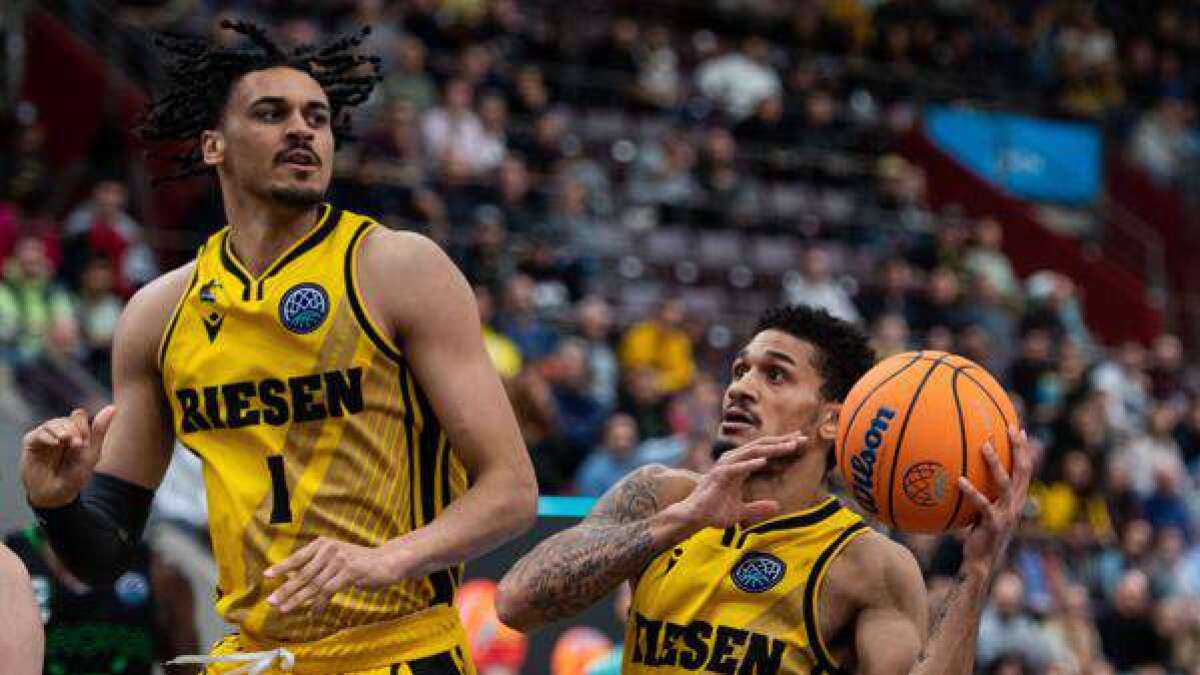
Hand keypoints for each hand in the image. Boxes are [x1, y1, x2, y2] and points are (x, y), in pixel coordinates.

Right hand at [21, 406, 114, 507]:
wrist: (57, 494)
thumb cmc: (75, 475)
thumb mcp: (91, 453)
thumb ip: (99, 430)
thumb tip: (113, 407)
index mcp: (74, 432)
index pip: (78, 416)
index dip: (83, 427)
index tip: (84, 444)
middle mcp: (58, 432)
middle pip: (66, 419)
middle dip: (74, 431)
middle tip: (78, 445)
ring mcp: (44, 437)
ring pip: (53, 423)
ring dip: (63, 431)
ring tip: (67, 442)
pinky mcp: (31, 443)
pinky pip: (38, 433)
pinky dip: (48, 436)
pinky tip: (56, 443)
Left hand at [264, 537, 399, 613]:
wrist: (386, 561)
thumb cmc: (359, 562)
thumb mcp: (336, 559)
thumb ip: (318, 568)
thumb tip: (294, 582)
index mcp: (323, 544)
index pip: (298, 557)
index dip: (282, 567)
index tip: (266, 575)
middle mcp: (329, 549)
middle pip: (304, 573)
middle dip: (286, 589)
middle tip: (271, 601)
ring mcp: (340, 560)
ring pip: (314, 585)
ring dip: (298, 600)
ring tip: (285, 609)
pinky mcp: (350, 572)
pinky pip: (329, 591)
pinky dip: (319, 604)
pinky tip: (313, 613)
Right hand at [665, 432, 804, 530]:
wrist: (693, 517)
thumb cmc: (713, 512)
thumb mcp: (741, 512)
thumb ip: (758, 507)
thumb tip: (777, 506)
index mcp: (739, 467)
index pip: (763, 452)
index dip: (781, 446)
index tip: (799, 442)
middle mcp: (732, 462)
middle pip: (761, 447)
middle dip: (782, 442)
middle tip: (802, 437)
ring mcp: (725, 468)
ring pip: (752, 453)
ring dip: (772, 449)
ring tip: (790, 446)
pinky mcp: (719, 476)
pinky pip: (736, 468)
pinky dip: (750, 464)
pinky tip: (764, 461)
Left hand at [956, 425, 1033, 571]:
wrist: (980, 563)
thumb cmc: (977, 535)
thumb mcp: (981, 511)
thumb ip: (980, 493)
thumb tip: (961, 472)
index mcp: (1016, 500)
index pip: (1024, 469)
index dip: (1023, 449)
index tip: (1018, 428)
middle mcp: (1016, 505)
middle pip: (1023, 471)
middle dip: (1019, 448)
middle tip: (1011, 427)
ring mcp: (1007, 514)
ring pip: (1005, 483)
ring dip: (996, 463)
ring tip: (984, 445)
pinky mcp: (994, 524)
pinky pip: (982, 504)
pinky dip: (972, 492)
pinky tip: (959, 480)